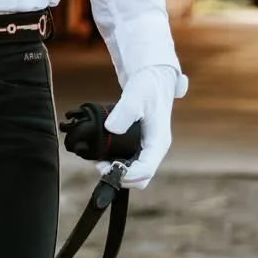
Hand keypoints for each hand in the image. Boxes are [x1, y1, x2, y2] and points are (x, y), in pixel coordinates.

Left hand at [101, 64, 181, 189]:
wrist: (153, 79)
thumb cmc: (147, 86)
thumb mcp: (136, 95)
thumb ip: (125, 112)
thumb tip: (112, 129)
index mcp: (158, 142)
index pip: (145, 170)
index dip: (125, 175)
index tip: (106, 168)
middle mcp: (155, 149)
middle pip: (141, 178)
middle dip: (119, 176)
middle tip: (99, 164)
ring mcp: (148, 148)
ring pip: (134, 172)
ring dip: (116, 170)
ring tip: (98, 159)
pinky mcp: (141, 145)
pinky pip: (130, 162)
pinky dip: (116, 163)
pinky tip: (102, 154)